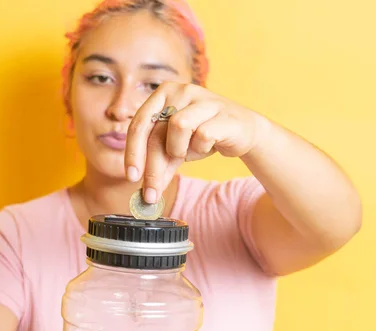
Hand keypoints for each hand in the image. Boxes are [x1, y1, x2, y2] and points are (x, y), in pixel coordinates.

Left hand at [125, 82, 263, 202]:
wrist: (243, 131)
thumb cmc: (204, 135)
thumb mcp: (176, 147)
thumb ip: (159, 162)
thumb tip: (144, 190)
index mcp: (163, 94)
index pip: (139, 124)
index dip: (132, 152)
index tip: (131, 177)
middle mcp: (180, 90)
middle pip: (157, 133)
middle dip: (153, 167)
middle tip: (151, 193)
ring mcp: (203, 99)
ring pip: (178, 128)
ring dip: (181, 150)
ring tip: (191, 151)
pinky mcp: (222, 112)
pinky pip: (203, 135)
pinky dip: (201, 148)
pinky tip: (209, 146)